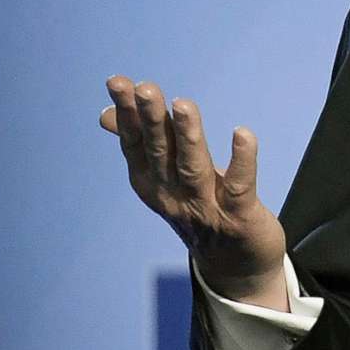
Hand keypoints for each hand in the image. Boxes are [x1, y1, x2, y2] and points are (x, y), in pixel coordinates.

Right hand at [102, 75, 288, 311]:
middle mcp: (173, 196)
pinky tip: (243, 133)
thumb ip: (141, 143)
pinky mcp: (239, 217)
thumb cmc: (198, 210)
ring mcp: (205, 208)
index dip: (128, 113)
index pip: (136, 144)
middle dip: (152, 119)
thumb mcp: (164, 177)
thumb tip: (107, 114)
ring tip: (183, 105)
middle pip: (161, 153)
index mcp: (152, 184)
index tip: (119, 83)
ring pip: (194, 168)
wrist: (234, 267)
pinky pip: (239, 186)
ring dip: (188, 136)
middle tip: (145, 87)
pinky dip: (241, 161)